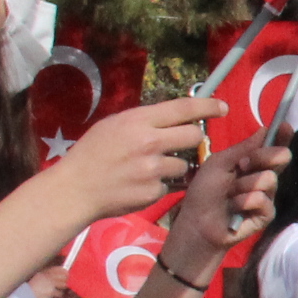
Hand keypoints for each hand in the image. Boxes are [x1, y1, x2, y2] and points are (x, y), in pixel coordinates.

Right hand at [60, 96, 227, 223]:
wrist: (75, 190)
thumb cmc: (91, 153)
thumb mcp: (113, 125)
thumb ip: (144, 121)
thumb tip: (174, 117)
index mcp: (138, 121)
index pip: (183, 108)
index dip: (208, 106)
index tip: (222, 107)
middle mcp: (150, 143)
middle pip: (194, 136)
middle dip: (191, 138)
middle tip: (178, 143)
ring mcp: (153, 169)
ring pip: (185, 165)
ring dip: (174, 167)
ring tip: (148, 169)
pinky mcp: (154, 192)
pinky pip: (170, 185)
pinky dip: (161, 185)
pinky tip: (140, 184)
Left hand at [168, 130, 285, 270]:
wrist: (198, 222)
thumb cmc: (205, 192)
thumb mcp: (219, 164)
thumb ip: (242, 148)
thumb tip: (263, 129)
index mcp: (252, 163)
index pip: (273, 146)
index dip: (282, 136)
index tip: (285, 126)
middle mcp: (263, 176)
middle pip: (280, 157)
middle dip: (263, 156)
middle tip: (243, 165)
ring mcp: (267, 195)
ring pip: (269, 178)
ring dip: (245, 185)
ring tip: (230, 195)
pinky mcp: (266, 214)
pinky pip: (262, 200)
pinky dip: (245, 202)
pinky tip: (234, 209)